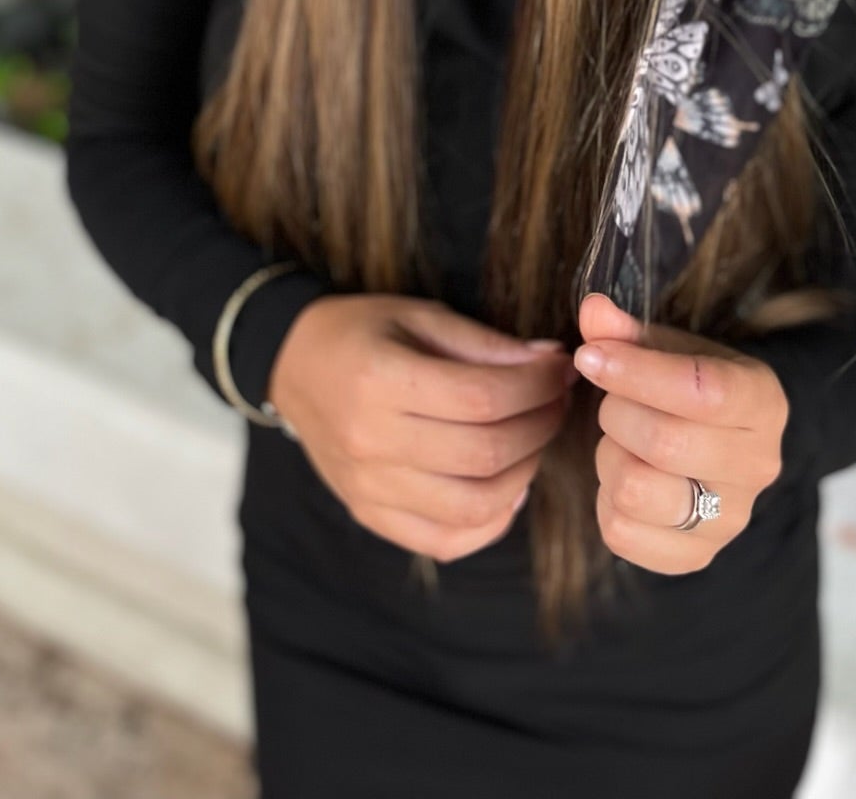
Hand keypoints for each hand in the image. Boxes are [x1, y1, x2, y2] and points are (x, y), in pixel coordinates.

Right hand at [268, 294, 576, 562]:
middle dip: (540, 425)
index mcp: (379, 380)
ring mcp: (368, 489)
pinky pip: (446, 541)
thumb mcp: (420, 315)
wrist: (295, 367)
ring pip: (474, 506)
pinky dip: (490, 521)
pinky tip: (505, 485)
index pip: (482, 397)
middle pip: (484, 453)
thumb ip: (483, 343)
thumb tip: (551, 361)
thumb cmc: (363, 333)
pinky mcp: (371, 516)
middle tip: (555, 399)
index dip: (537, 385)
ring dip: (524, 474)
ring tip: (533, 438)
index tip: (559, 368)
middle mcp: (370, 442)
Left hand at [575, 290, 788, 573]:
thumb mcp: (669, 348)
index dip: (637, 372)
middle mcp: (758, 464)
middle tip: (610, 401)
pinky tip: (622, 477)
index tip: (590, 356)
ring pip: (637, 491)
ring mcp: (731, 518)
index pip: (702, 391)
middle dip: (616, 413)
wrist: (722, 445)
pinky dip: (605, 502)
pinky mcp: (697, 555)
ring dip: (608, 458)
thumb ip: (628, 331)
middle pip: (664, 443)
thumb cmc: (690, 388)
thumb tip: (592, 310)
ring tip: (618, 441)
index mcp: (761, 400)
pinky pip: (622, 534)